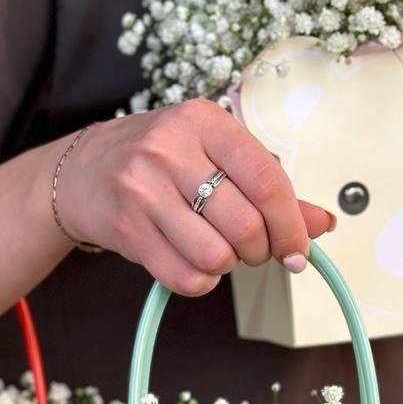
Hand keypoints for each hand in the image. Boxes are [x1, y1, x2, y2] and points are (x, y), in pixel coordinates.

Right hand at [56, 99, 334, 295]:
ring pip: (215, 256)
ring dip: (225, 266)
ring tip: (214, 249)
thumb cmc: (159, 161)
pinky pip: (185, 277)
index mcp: (203, 121)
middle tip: (250, 248)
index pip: (267, 181)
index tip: (297, 250)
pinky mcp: (126, 228)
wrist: (82, 171)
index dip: (291, 225)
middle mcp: (170, 149)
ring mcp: (143, 189)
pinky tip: (190, 261)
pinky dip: (199, 281)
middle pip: (245, 225)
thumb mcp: (214, 155)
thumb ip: (270, 189)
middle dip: (259, 250)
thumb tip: (320, 224)